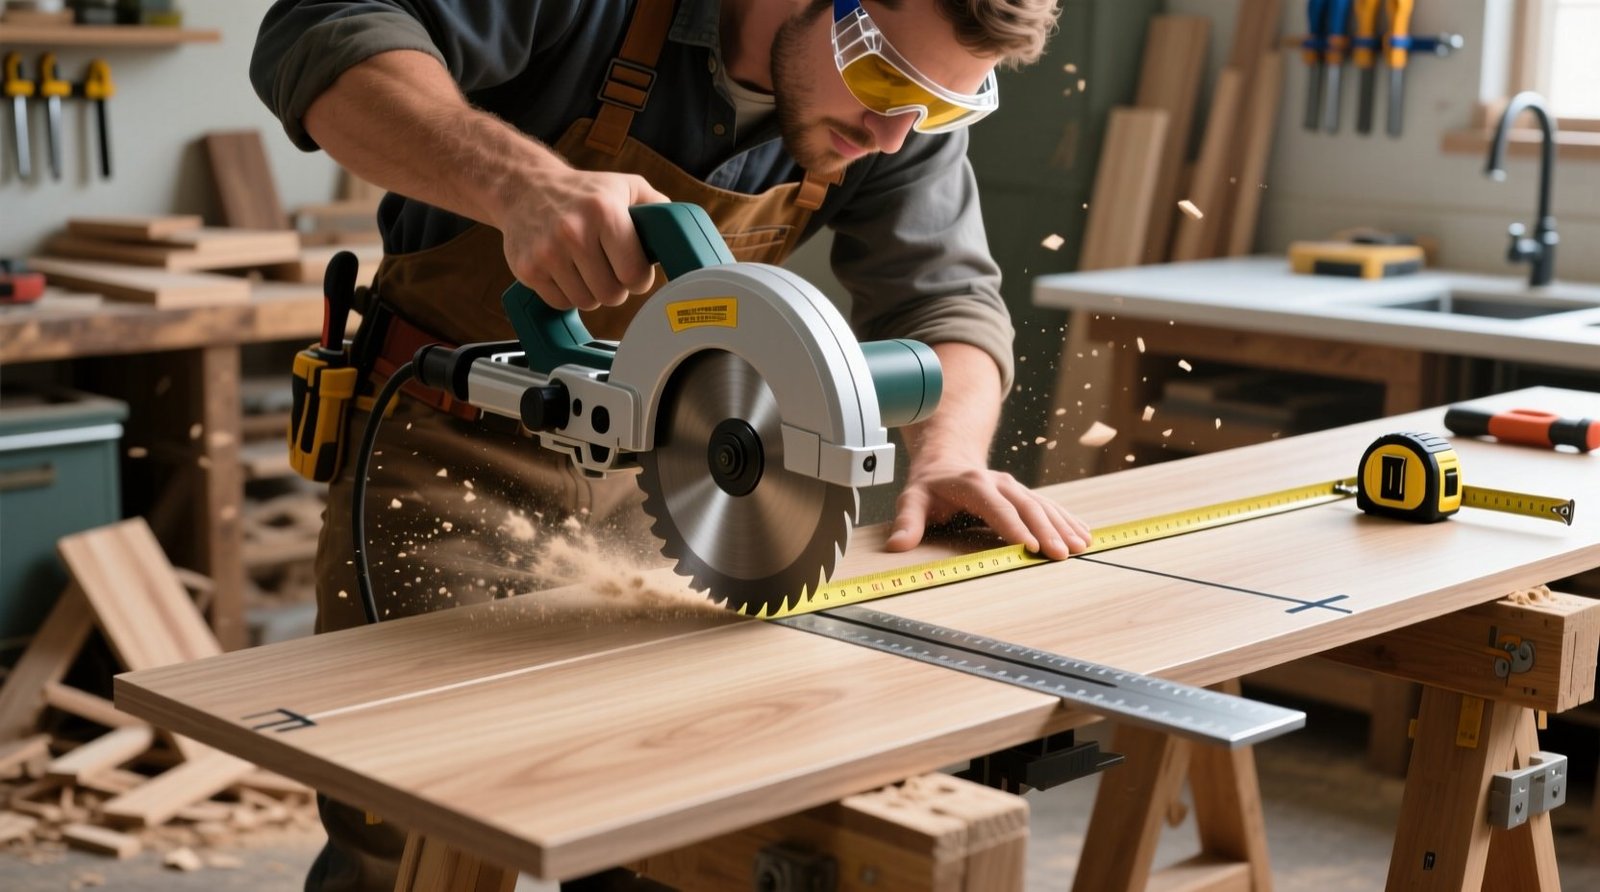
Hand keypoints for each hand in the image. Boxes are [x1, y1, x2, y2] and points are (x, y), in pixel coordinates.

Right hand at [495, 164, 670, 311]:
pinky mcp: (527, 269)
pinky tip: (566, 271)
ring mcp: (547, 252)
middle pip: (612, 294)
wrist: (523, 186)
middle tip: (609, 268)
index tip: (634, 270)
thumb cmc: (582, 191)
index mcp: (604, 212)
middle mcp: (574, 232)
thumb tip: (680, 233)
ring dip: (592, 291)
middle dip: (616, 286)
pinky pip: (561, 302)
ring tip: (587, 267)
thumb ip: (657, 207)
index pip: (634, 274)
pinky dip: (568, 294)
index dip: (639, 278)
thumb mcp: (624, 186)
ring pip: (587, 302)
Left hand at [884, 458, 1090, 558]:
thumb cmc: (929, 487)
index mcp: (972, 484)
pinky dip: (1068, 520)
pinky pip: (1050, 506)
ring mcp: (1014, 487)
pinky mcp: (1024, 494)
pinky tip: (1085, 534)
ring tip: (1080, 547)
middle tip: (1060, 554)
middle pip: (1026, 506)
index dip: (1011, 525)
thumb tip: (897, 546)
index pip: (994, 506)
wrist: (947, 460)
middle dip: (1046, 530)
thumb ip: (906, 522)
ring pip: (1043, 505)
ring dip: (1063, 526)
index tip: (1027, 547)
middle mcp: (998, 483)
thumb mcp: (911, 499)